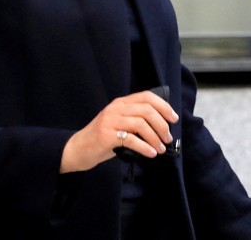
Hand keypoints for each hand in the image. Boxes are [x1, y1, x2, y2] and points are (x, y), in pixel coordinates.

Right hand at [59, 89, 178, 172]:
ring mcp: (110, 121)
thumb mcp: (120, 123)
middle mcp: (116, 108)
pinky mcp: (106, 135)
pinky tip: (150, 153)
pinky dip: (145, 147)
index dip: (164, 106)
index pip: (147, 97)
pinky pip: (131, 139)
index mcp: (121, 103)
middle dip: (162, 125)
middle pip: (147, 110)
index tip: (173, 118)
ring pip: (141, 124)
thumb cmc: (103, 139)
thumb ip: (136, 120)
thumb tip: (163, 127)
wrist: (77, 149)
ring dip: (155, 138)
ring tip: (160, 149)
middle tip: (167, 138)